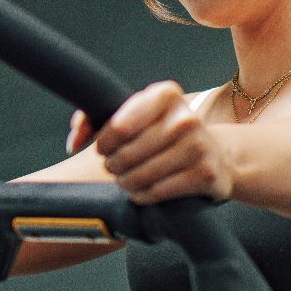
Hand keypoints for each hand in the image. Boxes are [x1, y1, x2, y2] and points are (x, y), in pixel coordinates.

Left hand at [81, 81, 234, 204]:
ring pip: (140, 176)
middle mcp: (186, 117)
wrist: (217, 157)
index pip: (118, 126)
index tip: (104, 149)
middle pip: (127, 154)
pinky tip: (141, 192)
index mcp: (166, 94)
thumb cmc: (164, 135)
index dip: (103, 144)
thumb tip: (73, 141)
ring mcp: (199, 146)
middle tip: (115, 168)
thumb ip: (94, 117)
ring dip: (125, 183)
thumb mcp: (137, 115)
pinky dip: (142, 196)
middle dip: (113, 166)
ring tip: (126, 180)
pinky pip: (157, 192)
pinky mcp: (205, 174)